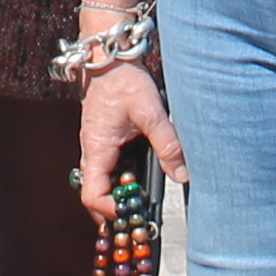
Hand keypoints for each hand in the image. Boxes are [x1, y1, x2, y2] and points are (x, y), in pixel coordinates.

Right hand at [77, 61, 182, 219]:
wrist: (110, 58)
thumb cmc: (125, 81)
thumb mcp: (151, 112)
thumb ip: (168, 144)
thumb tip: (183, 174)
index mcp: (98, 149)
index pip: (93, 195)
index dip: (111, 210)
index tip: (135, 210)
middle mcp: (91, 151)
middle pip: (94, 194)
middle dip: (114, 209)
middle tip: (139, 217)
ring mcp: (95, 146)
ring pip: (101, 182)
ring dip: (119, 194)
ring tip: (142, 201)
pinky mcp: (103, 139)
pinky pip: (107, 168)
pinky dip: (121, 179)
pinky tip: (139, 177)